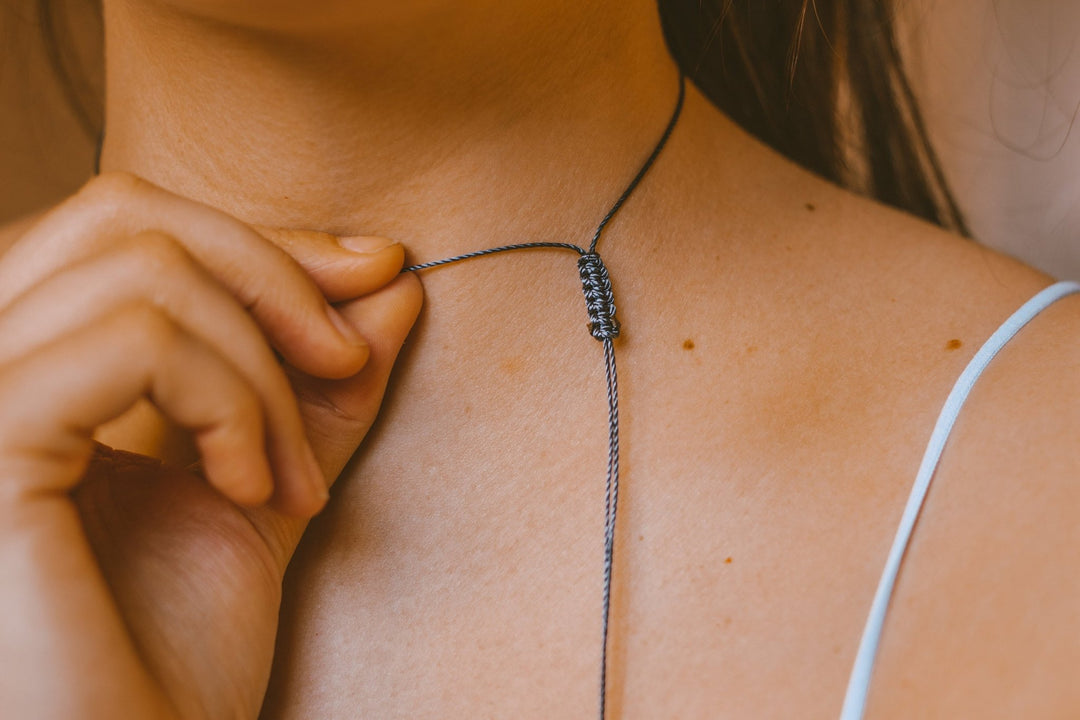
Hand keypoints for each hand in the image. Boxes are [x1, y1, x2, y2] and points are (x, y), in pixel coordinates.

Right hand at [0, 173, 422, 718]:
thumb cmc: (174, 658)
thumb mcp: (270, 483)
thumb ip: (319, 383)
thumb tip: (390, 276)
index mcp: (29, 370)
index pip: (133, 231)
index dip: (268, 243)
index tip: (377, 273)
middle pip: (125, 215)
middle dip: (273, 272)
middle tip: (348, 358)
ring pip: (141, 268)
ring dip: (260, 369)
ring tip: (288, 480)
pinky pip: (132, 342)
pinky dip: (227, 401)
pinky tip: (249, 493)